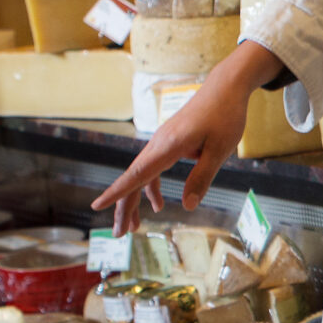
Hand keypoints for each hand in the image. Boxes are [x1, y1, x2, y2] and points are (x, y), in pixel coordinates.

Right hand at [91, 41, 285, 231]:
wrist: (225, 88)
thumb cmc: (225, 116)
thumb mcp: (220, 150)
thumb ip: (202, 178)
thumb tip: (187, 206)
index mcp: (168, 146)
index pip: (137, 173)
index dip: (117, 192)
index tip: (97, 205)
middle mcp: (158, 144)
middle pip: (133, 179)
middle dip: (124, 207)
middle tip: (118, 235)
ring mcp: (161, 143)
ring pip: (140, 176)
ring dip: (135, 201)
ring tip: (133, 227)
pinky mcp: (168, 143)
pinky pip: (152, 169)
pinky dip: (150, 188)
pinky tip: (156, 204)